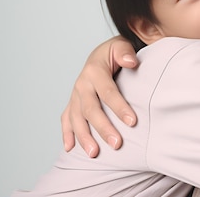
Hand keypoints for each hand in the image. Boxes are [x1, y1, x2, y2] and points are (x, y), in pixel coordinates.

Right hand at [61, 36, 138, 156]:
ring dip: (84, 137)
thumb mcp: (121, 46)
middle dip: (103, 128)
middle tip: (117, 144)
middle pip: (91, 109)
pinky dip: (66, 134)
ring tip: (94, 153)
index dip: (119, 107)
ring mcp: (75, 95)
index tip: (132, 122)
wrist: (100, 55)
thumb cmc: (115, 52)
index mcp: (94, 71)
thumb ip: (125, 53)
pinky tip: (70, 149)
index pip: (108, 92)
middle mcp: (82, 85)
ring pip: (77, 119)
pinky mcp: (72, 103)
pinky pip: (66, 120)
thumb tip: (131, 62)